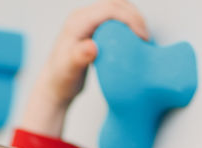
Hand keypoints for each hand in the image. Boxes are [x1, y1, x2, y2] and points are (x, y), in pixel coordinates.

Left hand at [18, 0, 149, 136]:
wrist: (54, 86)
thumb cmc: (61, 80)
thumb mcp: (69, 72)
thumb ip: (79, 58)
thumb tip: (92, 47)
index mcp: (77, 22)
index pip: (109, 9)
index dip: (130, 19)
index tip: (142, 37)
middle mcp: (82, 17)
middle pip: (116, 4)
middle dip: (135, 17)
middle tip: (146, 39)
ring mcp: (89, 21)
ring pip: (118, 8)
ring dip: (134, 19)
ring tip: (143, 40)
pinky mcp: (95, 28)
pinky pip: (116, 19)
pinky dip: (129, 25)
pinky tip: (135, 41)